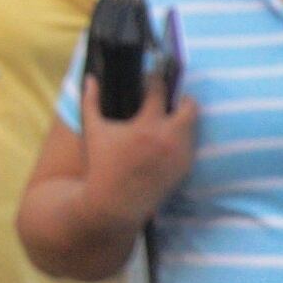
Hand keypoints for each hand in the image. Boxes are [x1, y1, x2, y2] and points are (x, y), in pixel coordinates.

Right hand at [76, 77, 200, 230]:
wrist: (116, 204)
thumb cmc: (102, 165)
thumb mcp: (93, 130)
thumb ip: (90, 101)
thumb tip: (90, 78)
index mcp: (146, 126)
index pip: (159, 90)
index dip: (153, 80)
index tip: (148, 80)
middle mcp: (169, 139)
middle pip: (189, 105)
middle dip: (180, 98)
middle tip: (166, 99)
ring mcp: (180, 154)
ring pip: (192, 124)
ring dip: (181, 117)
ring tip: (164, 118)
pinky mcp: (185, 166)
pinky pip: (190, 142)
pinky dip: (181, 136)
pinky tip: (165, 138)